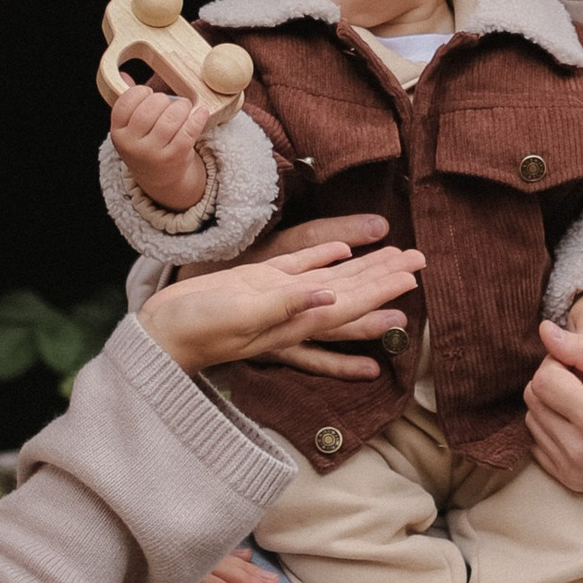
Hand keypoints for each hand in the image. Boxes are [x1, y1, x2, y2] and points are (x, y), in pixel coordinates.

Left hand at [88, 548, 284, 582]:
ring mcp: (154, 548)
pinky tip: (240, 554)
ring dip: (240, 565)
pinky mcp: (147, 545)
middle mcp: (154, 553)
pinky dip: (222, 549)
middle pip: (209, 562)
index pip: (197, 579)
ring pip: (207, 551)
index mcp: (146, 571)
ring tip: (267, 576)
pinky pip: (195, 541)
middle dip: (245, 579)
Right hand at [111, 78, 220, 213]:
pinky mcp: (174, 158)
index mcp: (118, 133)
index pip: (126, 103)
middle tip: (170, 102)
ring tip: (184, 106)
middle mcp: (132, 145)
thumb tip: (125, 74)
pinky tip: (201, 113)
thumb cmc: (146, 143)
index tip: (149, 94)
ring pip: (170, 118)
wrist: (159, 178)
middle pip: (150, 108)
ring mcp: (152, 153)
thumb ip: (129, 102)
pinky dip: (197, 118)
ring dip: (182, 106)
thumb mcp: (131, 127)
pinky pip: (188, 131)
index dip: (140, 93)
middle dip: (163, 99)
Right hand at [195, 210, 408, 379]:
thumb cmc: (196, 328)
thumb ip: (284, 305)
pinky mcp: (255, 283)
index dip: (381, 290)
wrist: (161, 332)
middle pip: (349, 293)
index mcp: (293, 320)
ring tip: (395, 257)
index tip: (411, 276)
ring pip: (330, 279)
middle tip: (421, 261)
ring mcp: (274, 297)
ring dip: (362, 268)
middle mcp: (291, 311)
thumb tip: (330, 297)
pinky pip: (299, 268)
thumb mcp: (240, 314)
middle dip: (385, 277)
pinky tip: (342, 250)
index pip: (349, 304)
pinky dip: (323, 258)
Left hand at [524, 319, 582, 497]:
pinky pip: (537, 443)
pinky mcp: (567, 479)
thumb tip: (545, 331)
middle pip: (533, 398)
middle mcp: (579, 448)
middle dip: (552, 382)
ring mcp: (571, 468)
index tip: (579, 365)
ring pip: (532, 419)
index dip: (557, 363)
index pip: (544, 379)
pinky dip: (551, 428)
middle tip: (582, 382)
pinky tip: (577, 424)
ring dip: (550, 405)